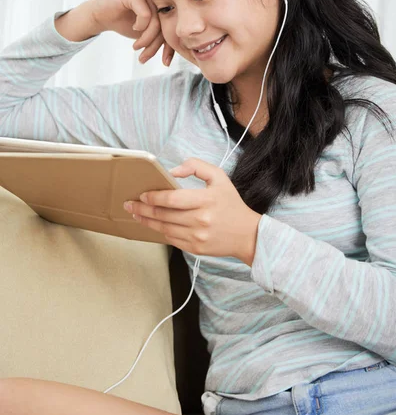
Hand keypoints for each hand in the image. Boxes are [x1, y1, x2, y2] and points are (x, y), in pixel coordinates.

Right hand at [90, 0, 174, 66]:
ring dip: (146, 40)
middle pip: (166, 27)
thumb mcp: (148, 35)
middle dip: (155, 47)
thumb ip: (163, 38)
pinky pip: (146, 15)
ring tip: (136, 47)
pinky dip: (140, 26)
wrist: (102, 16)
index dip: (171, 48)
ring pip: (156, 23)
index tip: (165, 63)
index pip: (174, 30)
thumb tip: (181, 51)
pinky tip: (134, 28)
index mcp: (165, 8)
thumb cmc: (126, 24)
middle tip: (143, 57)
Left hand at [124, 158, 261, 264]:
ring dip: (147, 221)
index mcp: (206, 200)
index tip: (142, 194)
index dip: (153, 197)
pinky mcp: (195, 248)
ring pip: (164, 228)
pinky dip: (159, 232)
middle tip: (129, 205)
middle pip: (163, 214)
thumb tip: (172, 171)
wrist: (247, 234)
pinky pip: (171, 239)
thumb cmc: (231, 203)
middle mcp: (200, 219)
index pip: (171, 199)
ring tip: (136, 215)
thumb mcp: (219, 177)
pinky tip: (152, 225)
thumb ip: (196, 166)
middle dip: (142, 209)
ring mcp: (197, 236)